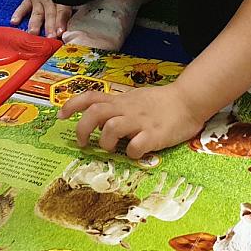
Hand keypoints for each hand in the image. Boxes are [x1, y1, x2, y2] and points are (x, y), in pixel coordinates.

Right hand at [11, 0, 70, 37]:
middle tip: (49, 37)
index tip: (60, 31)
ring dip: (35, 23)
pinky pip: (23, 6)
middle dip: (50, 26)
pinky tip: (14, 22)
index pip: (62, 11)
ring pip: (37, 12)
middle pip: (50, 14)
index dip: (61, 21)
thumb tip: (85, 6)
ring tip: (32, 32)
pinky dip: (18, 13)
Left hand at [58, 84, 210, 157]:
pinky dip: (130, 153)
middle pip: (95, 113)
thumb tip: (98, 121)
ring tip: (110, 149)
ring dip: (105, 141)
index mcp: (121, 101)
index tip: (61, 116)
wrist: (188, 101)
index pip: (91, 97)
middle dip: (82, 129)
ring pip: (111, 127)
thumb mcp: (135, 100)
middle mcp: (127, 110)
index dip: (72, 105)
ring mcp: (140, 122)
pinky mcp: (154, 135)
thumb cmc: (161, 103)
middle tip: (83, 143)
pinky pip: (136, 146)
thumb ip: (117, 108)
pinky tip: (134, 154)